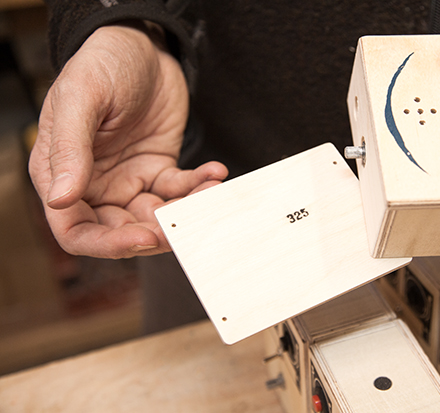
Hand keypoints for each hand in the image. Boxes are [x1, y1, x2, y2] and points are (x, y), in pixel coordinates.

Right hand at [29, 24, 227, 258]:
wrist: (143, 45)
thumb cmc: (103, 64)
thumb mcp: (81, 99)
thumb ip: (69, 150)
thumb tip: (60, 198)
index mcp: (62, 173)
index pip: (75, 229)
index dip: (105, 244)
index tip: (142, 237)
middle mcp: (94, 185)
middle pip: (119, 231)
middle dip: (153, 235)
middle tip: (183, 226)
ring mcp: (129, 180)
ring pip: (155, 216)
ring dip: (183, 213)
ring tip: (208, 194)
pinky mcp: (158, 170)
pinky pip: (179, 190)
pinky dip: (199, 186)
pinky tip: (215, 173)